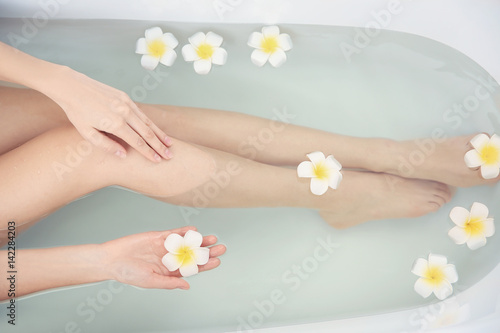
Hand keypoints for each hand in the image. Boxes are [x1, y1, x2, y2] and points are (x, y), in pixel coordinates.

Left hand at [49, 67, 171, 161]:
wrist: (72, 86)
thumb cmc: (76, 111)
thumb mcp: (86, 133)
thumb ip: (106, 145)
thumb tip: (123, 155)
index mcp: (114, 123)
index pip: (137, 142)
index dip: (148, 153)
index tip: (157, 161)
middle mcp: (124, 112)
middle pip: (147, 133)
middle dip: (159, 146)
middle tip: (169, 156)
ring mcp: (126, 103)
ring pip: (148, 122)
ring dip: (159, 134)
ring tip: (169, 144)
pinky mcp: (125, 96)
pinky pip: (141, 113)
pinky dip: (151, 123)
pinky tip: (156, 129)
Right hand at [101, 226, 225, 289]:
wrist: (111, 259)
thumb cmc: (128, 273)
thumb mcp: (150, 281)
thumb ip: (169, 282)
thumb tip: (187, 285)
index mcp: (169, 272)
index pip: (191, 268)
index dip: (205, 265)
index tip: (217, 261)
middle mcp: (169, 259)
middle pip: (192, 255)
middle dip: (206, 252)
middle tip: (221, 248)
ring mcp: (164, 247)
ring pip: (186, 243)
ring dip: (198, 241)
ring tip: (212, 239)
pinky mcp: (158, 237)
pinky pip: (173, 233)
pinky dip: (183, 232)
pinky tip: (194, 230)